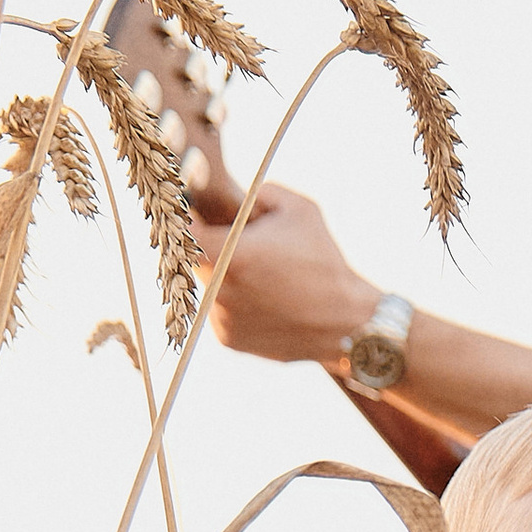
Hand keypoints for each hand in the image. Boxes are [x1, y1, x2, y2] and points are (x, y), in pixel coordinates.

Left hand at [200, 181, 376, 363]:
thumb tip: (235, 195)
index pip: (183, 229)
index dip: (186, 217)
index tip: (192, 211)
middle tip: (234, 242)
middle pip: (194, 259)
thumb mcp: (299, 208)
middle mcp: (220, 290)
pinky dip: (232, 301)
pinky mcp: (228, 340)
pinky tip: (262, 298)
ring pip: (206, 285)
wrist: (347, 323)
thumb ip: (260, 192)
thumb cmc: (324, 262)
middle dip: (210, 247)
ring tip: (258, 274)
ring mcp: (222, 318)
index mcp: (231, 254)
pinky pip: (218, 311)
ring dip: (221, 275)